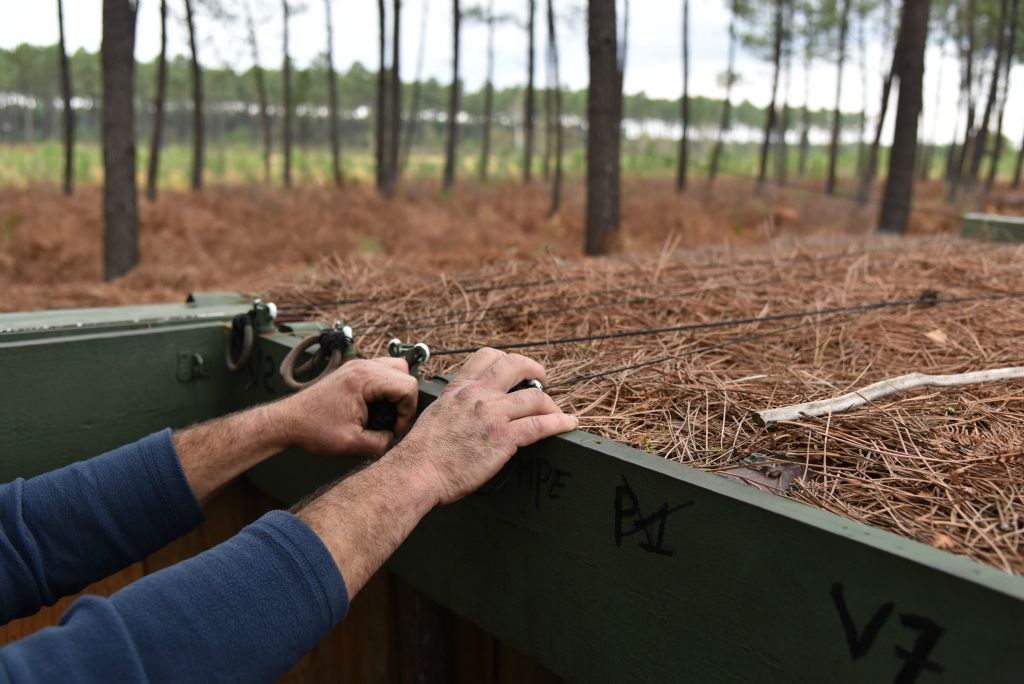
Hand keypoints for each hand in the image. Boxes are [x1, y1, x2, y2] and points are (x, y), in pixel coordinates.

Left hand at [274, 357, 419, 456]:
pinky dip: (385, 386)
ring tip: (385, 412)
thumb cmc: (313, 429)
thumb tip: (395, 438)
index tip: (394, 429)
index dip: (407, 411)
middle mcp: (363, 366)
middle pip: (405, 373)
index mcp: (364, 379)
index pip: (408, 386)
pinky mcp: (352, 371)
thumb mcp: (353, 444)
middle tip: (393, 420)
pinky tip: (375, 406)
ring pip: (395, 368)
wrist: (287, 421)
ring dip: (396, 390)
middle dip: (405, 399)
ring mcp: (357, 365)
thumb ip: (382, 443)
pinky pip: (381, 371)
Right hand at [389, 348, 577, 504]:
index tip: (516, 370)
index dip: (507, 359)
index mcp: (460, 388)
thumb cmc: (421, 452)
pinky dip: (559, 423)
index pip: (488, 356)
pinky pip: (540, 425)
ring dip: (550, 403)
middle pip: (516, 365)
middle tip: (543, 380)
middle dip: (535, 369)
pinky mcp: (504, 438)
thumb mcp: (436, 413)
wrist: (417, 471)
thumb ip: (454, 406)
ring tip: (556, 411)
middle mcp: (478, 394)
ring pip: (534, 396)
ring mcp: (492, 415)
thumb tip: (465, 412)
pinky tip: (568, 424)